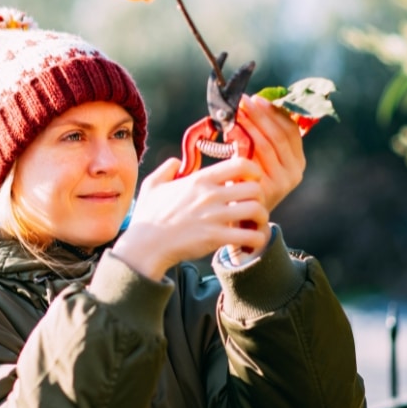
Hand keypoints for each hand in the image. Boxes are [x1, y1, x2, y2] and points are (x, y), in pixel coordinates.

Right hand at [113, 154, 270, 281]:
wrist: (145, 245)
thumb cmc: (148, 216)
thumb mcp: (152, 185)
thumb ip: (167, 169)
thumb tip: (176, 161)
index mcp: (200, 180)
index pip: (240, 164)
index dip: (253, 170)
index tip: (250, 181)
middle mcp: (210, 195)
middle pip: (255, 187)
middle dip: (260, 197)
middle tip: (253, 206)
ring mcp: (214, 216)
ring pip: (257, 210)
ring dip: (261, 218)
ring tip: (254, 225)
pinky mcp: (216, 238)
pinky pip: (250, 236)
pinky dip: (256, 239)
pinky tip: (249, 242)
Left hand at [235, 94, 305, 211]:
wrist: (242, 217)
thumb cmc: (248, 182)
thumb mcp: (262, 161)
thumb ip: (265, 139)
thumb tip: (256, 103)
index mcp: (298, 161)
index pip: (291, 129)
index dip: (275, 112)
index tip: (259, 98)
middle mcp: (295, 171)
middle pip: (278, 134)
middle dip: (260, 114)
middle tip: (244, 100)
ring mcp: (283, 181)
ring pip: (266, 143)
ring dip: (250, 124)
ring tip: (236, 111)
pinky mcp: (267, 188)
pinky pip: (253, 158)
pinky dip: (243, 141)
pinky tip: (231, 130)